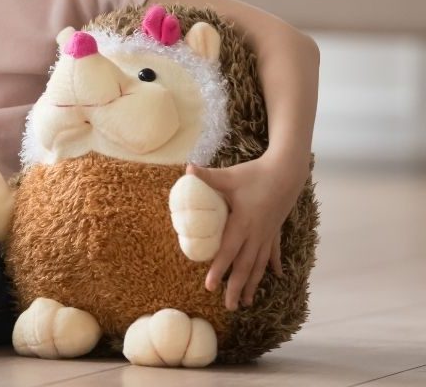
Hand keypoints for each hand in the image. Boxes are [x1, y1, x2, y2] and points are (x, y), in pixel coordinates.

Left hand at [186, 151, 305, 310]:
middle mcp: (257, 233)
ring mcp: (268, 233)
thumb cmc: (256, 173)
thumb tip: (187, 168)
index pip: (229, 250)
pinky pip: (273, 252)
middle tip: (228, 306)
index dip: (219, 269)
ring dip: (253, 283)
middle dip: (236, 287)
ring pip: (259, 264)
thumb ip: (208, 176)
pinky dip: (272, 264)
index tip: (210, 286)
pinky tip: (276, 276)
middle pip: (245, 265)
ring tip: (247, 302)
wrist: (287, 171)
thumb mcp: (229, 175)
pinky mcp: (275, 229)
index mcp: (243, 222)